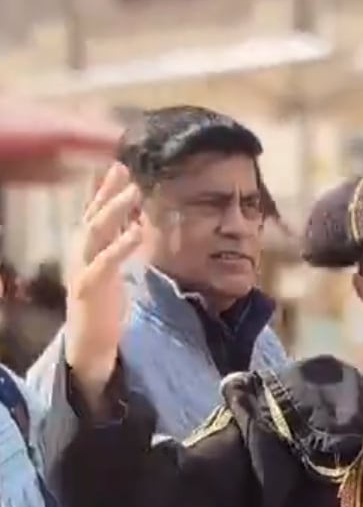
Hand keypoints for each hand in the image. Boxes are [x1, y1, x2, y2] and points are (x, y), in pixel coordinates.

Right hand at [64, 163, 148, 411]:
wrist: (89, 342)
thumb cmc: (103, 302)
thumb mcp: (112, 266)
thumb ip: (119, 242)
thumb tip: (136, 218)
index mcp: (86, 248)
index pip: (93, 212)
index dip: (103, 189)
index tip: (119, 165)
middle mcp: (80, 252)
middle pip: (92, 215)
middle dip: (107, 192)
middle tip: (124, 168)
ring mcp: (82, 268)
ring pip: (95, 232)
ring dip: (115, 210)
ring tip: (134, 192)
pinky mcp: (89, 287)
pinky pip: (106, 262)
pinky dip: (122, 245)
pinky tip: (138, 231)